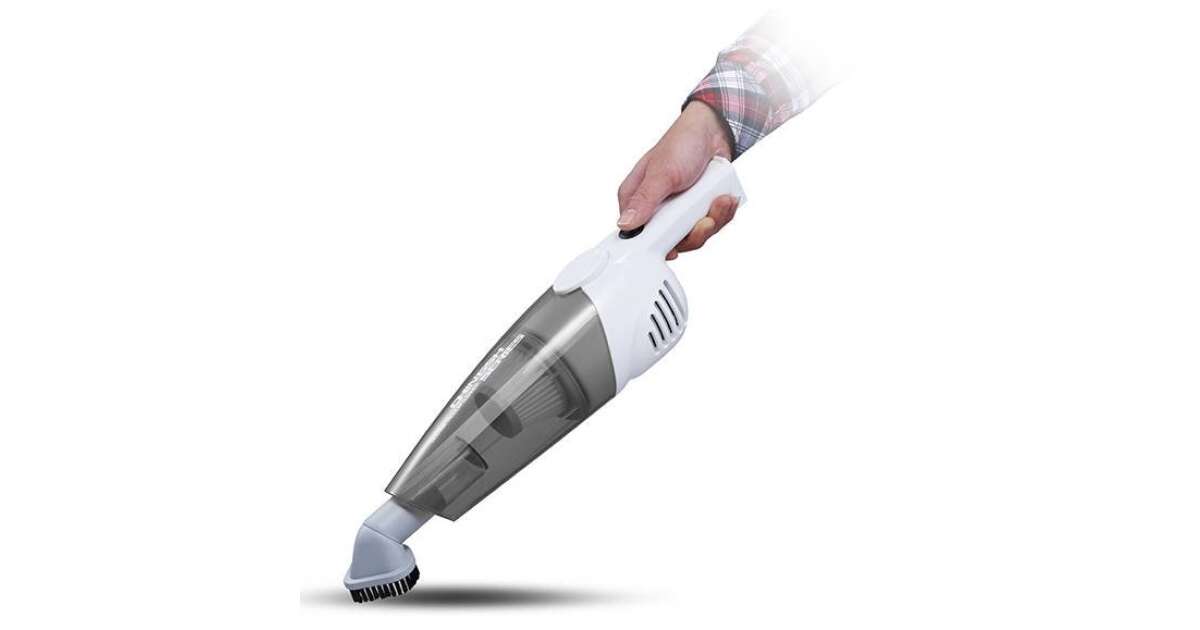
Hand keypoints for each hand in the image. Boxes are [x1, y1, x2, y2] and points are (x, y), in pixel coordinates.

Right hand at [617, 101, 738, 259]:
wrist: (713, 131)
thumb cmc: (681, 144)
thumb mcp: (662, 173)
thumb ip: (645, 200)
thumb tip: (625, 224)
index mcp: (637, 201)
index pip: (640, 237)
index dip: (658, 245)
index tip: (675, 248)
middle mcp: (656, 209)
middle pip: (672, 242)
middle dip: (694, 232)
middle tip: (705, 219)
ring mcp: (679, 211)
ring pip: (694, 236)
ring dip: (713, 220)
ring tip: (720, 201)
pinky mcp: (698, 210)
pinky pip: (711, 225)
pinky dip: (722, 215)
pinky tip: (726, 199)